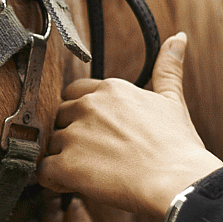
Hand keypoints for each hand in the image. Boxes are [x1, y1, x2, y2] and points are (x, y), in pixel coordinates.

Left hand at [39, 33, 222, 217]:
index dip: (84, 117)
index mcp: (109, 89)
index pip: (76, 94)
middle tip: (95, 155)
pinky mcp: (67, 164)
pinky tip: (74, 184)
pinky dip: (54, 180)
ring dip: (64, 159)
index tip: (99, 133)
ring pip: (52, 144)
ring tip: (90, 173)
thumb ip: (168, 67)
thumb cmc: (177, 147)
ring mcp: (75, 134)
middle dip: (72, 135)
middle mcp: (88, 106)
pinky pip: (43, 170)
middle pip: (60, 118)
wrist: (179, 181)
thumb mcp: (173, 100)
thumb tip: (178, 37)